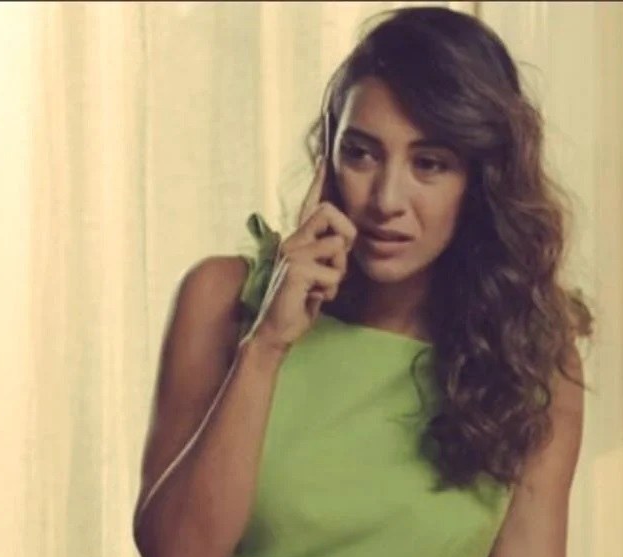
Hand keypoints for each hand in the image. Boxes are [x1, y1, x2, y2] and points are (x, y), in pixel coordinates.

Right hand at [246, 159, 355, 351]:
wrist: (275, 332)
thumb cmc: (299, 306)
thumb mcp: (319, 277)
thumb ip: (329, 258)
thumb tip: (347, 242)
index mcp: (298, 240)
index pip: (313, 205)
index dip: (319, 180)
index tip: (324, 157)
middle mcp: (292, 241)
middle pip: (332, 213)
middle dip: (346, 239)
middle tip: (335, 266)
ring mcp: (292, 253)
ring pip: (338, 249)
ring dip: (337, 275)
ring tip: (318, 288)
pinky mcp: (295, 269)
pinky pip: (332, 274)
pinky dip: (328, 291)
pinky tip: (310, 298)